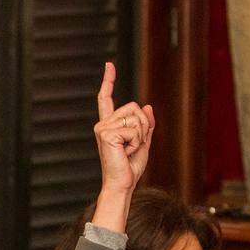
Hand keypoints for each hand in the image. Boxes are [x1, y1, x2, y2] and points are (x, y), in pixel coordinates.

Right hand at [92, 62, 154, 203]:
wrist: (122, 184)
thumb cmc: (130, 167)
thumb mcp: (143, 142)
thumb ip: (146, 124)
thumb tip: (147, 106)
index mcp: (109, 124)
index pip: (106, 98)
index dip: (108, 81)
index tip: (108, 65)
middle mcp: (103, 123)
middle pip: (134, 107)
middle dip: (143, 125)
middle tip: (134, 145)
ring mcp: (102, 128)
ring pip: (136, 116)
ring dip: (140, 134)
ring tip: (129, 149)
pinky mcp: (106, 134)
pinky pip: (133, 128)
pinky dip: (136, 141)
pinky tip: (126, 151)